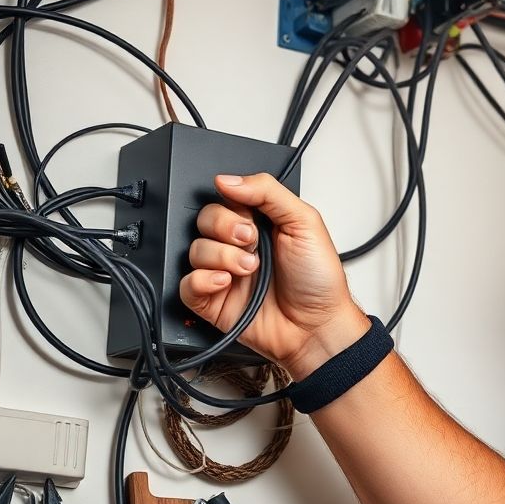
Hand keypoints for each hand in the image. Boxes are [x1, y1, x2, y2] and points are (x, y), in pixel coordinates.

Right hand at [178, 173, 368, 378]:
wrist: (318, 325)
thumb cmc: (319, 279)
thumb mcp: (305, 222)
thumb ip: (269, 192)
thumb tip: (229, 178)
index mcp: (259, 224)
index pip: (225, 199)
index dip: (232, 206)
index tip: (250, 219)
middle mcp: (238, 246)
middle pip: (204, 220)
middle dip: (225, 229)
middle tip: (251, 243)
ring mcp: (224, 272)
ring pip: (194, 250)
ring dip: (222, 257)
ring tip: (250, 269)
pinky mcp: (212, 300)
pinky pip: (186, 284)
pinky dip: (202, 280)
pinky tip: (226, 282)